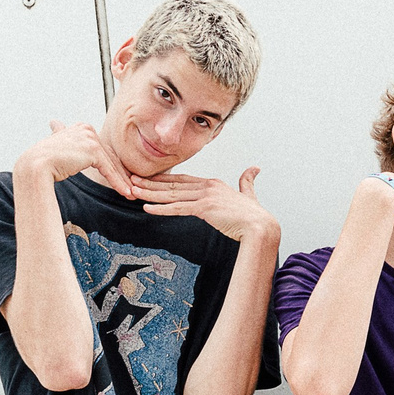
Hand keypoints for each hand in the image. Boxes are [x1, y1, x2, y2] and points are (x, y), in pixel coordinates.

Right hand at [21, 120, 133, 197]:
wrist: (35, 165)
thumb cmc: (43, 159)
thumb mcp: (56, 143)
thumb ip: (61, 135)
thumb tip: (55, 123)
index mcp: (81, 128)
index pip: (102, 151)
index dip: (111, 166)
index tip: (121, 179)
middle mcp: (87, 129)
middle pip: (109, 156)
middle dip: (120, 174)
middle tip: (130, 188)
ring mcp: (90, 138)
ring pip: (111, 164)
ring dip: (122, 181)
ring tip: (131, 194)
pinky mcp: (93, 150)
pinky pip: (109, 170)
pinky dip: (118, 183)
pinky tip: (125, 193)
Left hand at [131, 167, 276, 242]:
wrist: (261, 226)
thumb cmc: (255, 215)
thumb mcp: (249, 194)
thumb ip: (247, 181)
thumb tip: (255, 168)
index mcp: (213, 184)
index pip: (183, 180)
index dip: (164, 179)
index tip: (149, 178)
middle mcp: (207, 187)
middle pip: (172, 184)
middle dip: (150, 183)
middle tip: (132, 180)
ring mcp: (205, 197)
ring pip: (171, 195)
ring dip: (150, 194)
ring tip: (133, 191)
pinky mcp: (204, 208)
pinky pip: (178, 208)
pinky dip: (161, 209)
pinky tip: (148, 209)